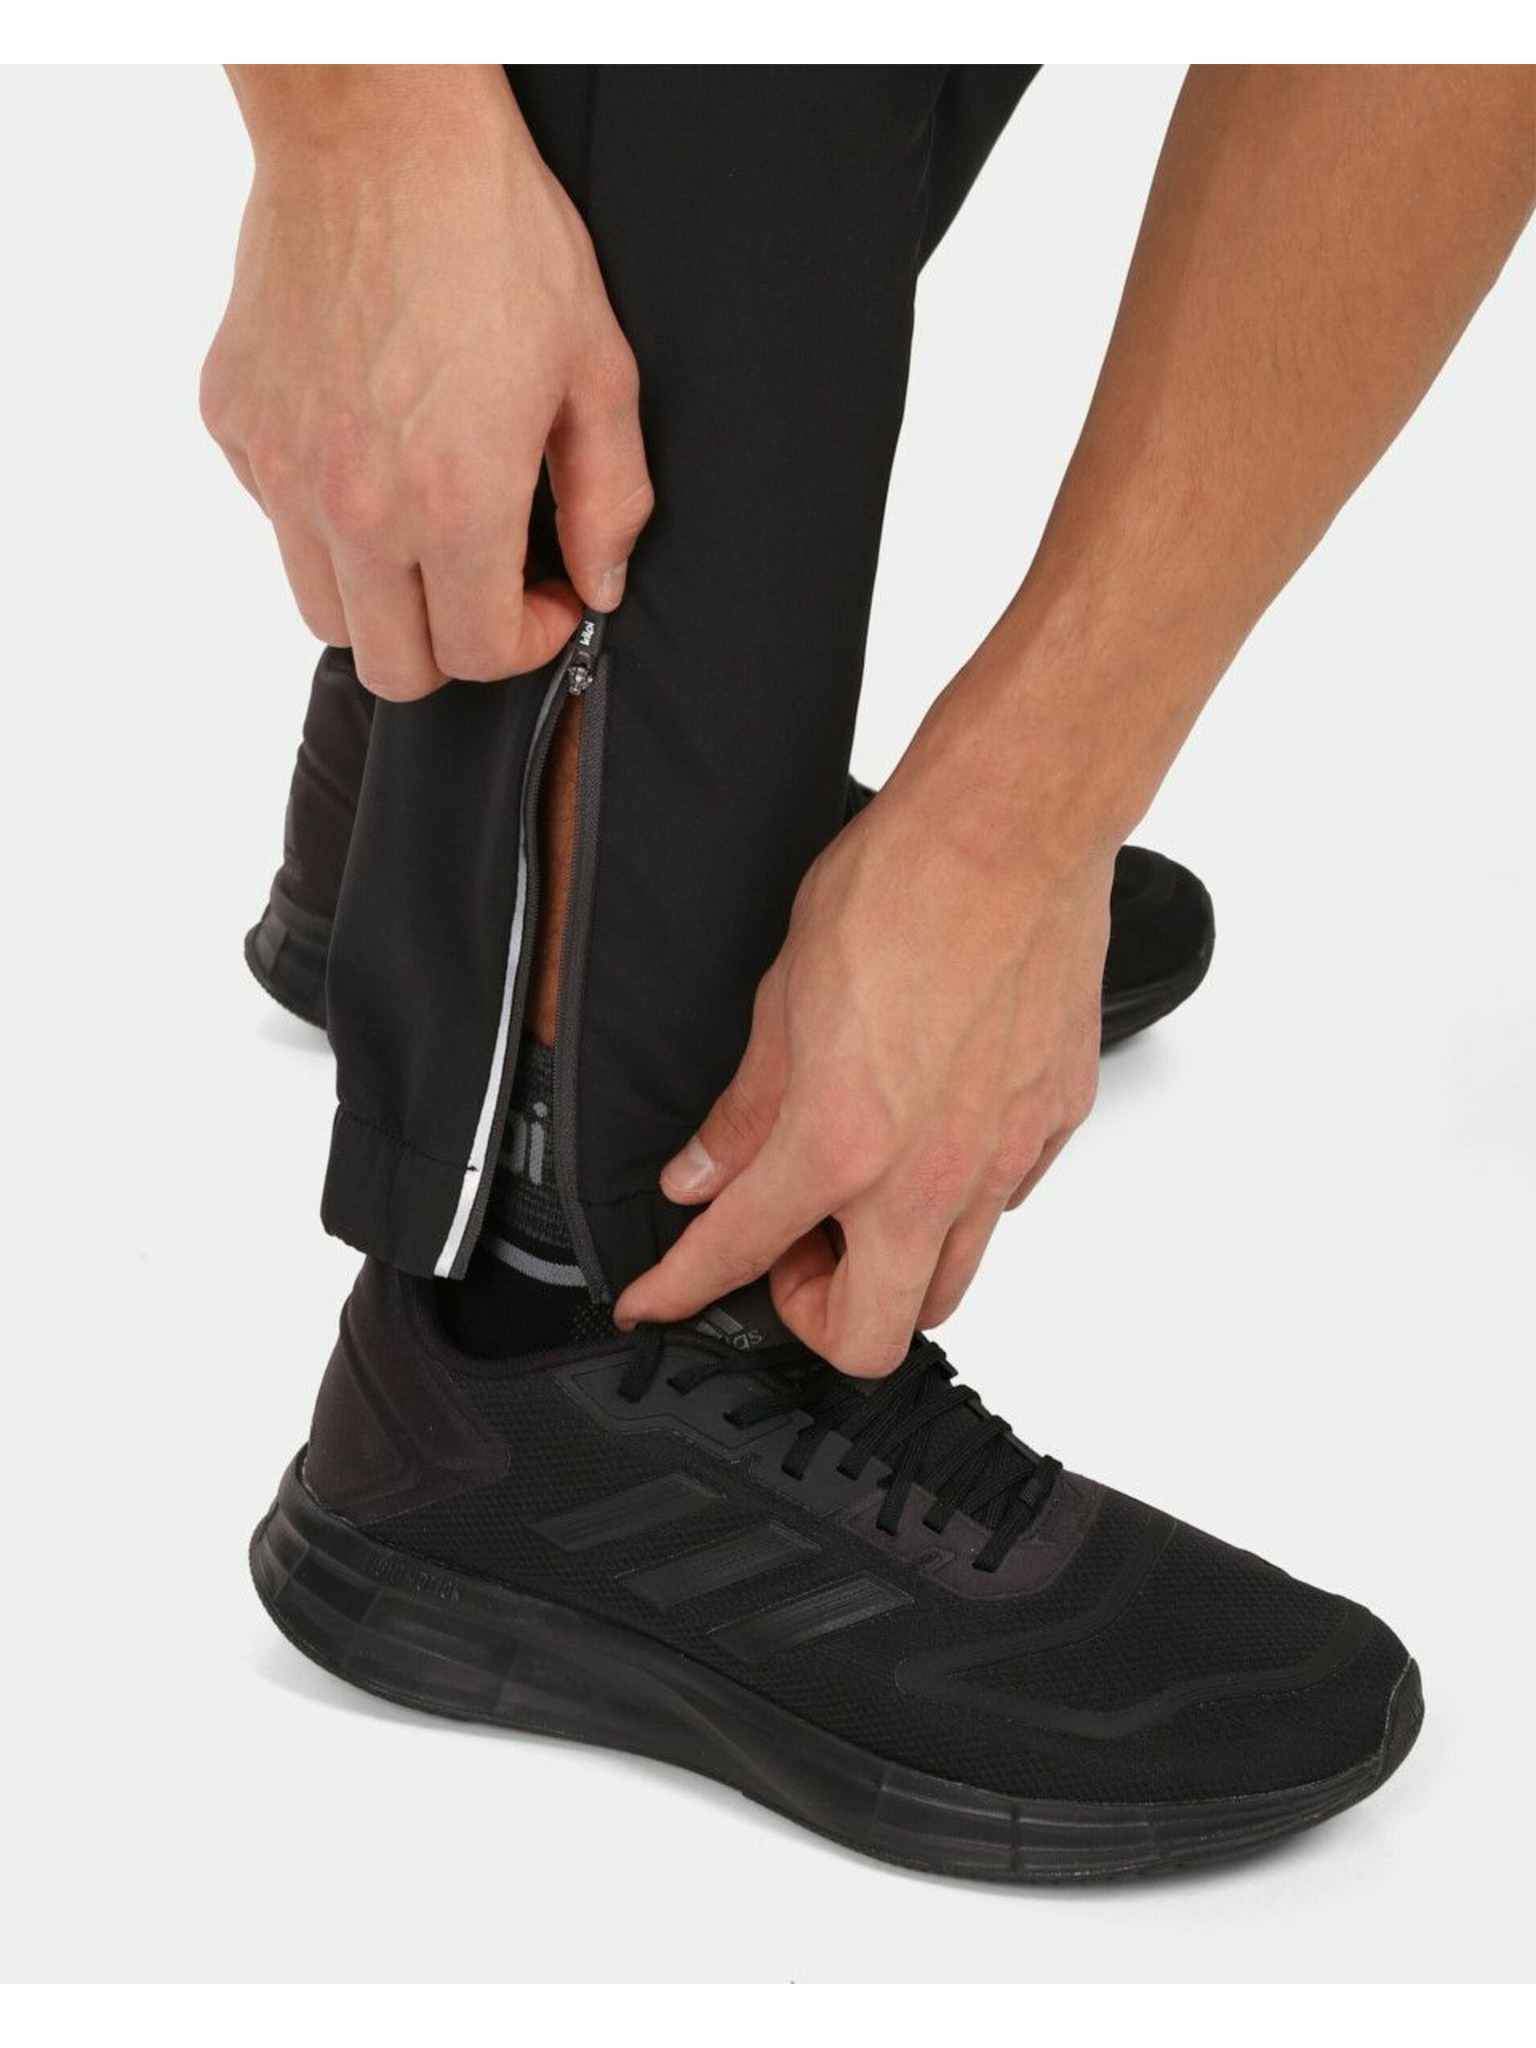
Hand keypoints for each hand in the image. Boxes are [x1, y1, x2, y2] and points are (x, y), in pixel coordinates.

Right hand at [201, 66, 651, 697]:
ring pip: (324, 612)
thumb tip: (600, 584)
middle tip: (489, 585)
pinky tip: (369, 452)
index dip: (529, 643)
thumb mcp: (595, 370)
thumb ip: (609, 499)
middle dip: (454, 645)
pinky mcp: (235, 424)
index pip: (476, 654)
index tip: (547, 597)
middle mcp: (355, 503)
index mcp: (454, 499)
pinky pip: (278, 523)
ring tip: (427, 529)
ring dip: (384, 598)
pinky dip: (323, 520)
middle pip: (392, 665)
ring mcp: (282, 468)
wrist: (378, 131)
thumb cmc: (492, 234)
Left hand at [613, 767, 1110, 1375]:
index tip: (658, 1303)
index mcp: (840, 1145)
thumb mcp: (783, 998)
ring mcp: (1002, 1159)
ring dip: (891, 1269)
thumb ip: (745, 1109)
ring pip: (948, 1287)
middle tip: (790, 1246)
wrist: (1013, 829)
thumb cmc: (902, 886)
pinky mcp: (1054, 1126)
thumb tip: (702, 1174)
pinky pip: (1002, 1209)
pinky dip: (958, 1202)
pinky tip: (930, 1137)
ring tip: (860, 1198)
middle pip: (871, 1336)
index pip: (738, 1254)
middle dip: (816, 1312)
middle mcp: (929, 1176)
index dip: (681, 1290)